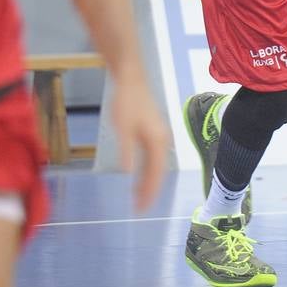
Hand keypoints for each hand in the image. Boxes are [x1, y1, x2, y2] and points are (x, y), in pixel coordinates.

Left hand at [109, 70, 169, 209]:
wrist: (130, 77)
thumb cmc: (126, 101)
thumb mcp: (123, 128)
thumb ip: (126, 151)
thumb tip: (127, 173)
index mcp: (158, 141)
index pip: (156, 174)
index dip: (148, 192)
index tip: (141, 209)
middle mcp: (163, 140)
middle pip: (159, 172)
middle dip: (150, 190)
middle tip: (139, 208)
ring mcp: (160, 135)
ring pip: (156, 165)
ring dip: (148, 181)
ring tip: (138, 196)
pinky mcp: (154, 131)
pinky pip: (153, 157)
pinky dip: (147, 169)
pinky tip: (138, 173)